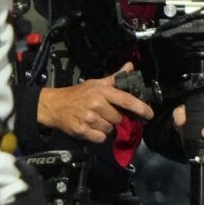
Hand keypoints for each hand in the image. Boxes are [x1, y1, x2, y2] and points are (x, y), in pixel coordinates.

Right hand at [38, 63, 153, 141]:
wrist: (54, 105)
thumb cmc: (77, 94)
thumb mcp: (96, 83)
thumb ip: (115, 78)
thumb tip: (130, 66)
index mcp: (102, 92)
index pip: (126, 100)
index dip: (140, 107)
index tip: (150, 114)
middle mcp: (96, 104)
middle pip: (118, 118)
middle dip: (113, 118)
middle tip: (102, 113)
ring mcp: (89, 118)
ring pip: (110, 129)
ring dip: (104, 127)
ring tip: (94, 119)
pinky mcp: (82, 130)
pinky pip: (100, 138)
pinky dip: (97, 135)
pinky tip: (90, 127)